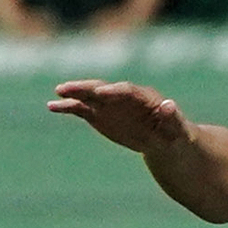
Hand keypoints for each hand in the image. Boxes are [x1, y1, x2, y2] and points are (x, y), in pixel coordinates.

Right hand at [46, 77, 191, 158]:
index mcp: (143, 98)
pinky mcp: (100, 115)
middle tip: (68, 88)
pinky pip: (81, 109)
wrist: (163, 139)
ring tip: (57, 92)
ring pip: (89, 96)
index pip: (126, 91)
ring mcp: (109, 104)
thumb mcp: (176, 129)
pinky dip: (68, 107)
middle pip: (103, 88)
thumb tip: (169, 105)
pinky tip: (52, 107)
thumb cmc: (174, 133)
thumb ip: (172, 117)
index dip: (114, 91)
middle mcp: (122, 96)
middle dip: (87, 87)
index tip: (100, 93)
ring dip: (74, 93)